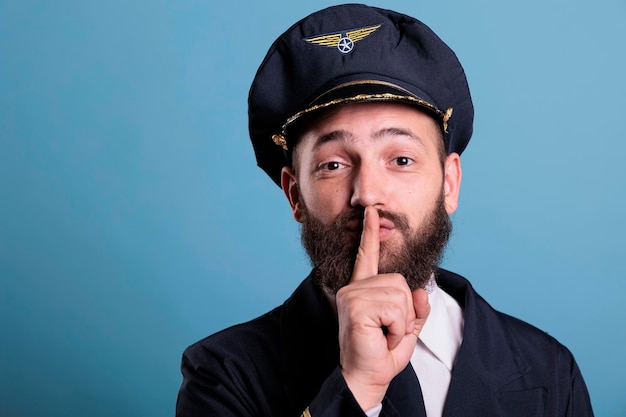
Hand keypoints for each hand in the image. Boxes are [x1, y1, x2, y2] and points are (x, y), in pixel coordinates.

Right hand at [336, 206, 429, 410]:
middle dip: (405, 311)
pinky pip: (395, 308)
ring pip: (400, 295)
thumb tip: (421, 290)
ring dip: (401, 322)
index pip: (367, 256)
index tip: (371, 212)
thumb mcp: (407, 329)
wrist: (368, 377)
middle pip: (399, 282)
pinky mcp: (356, 306)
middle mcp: (354, 288)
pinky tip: (382, 337)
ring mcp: (353, 295)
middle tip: (389, 330)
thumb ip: (416, 309)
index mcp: (363, 289)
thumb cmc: (382, 354)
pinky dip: (397, 328)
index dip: (370, 234)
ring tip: (385, 335)